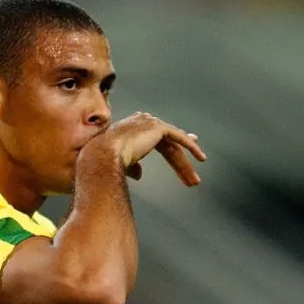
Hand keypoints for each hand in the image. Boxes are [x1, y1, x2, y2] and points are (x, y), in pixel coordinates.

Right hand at [87, 112, 206, 185]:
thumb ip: (133, 166)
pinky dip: (190, 148)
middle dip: (180, 163)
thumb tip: (140, 175)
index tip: (184, 154)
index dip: (172, 148)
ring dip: (185, 164)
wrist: (102, 156)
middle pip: (168, 145)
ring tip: (194, 181)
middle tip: (191, 179)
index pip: (157, 138)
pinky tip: (200, 158)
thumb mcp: (121, 164)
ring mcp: (150, 123)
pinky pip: (179, 138)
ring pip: (174, 145)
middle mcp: (142, 122)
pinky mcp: (158, 127)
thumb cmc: (105, 161)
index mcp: (132, 127)